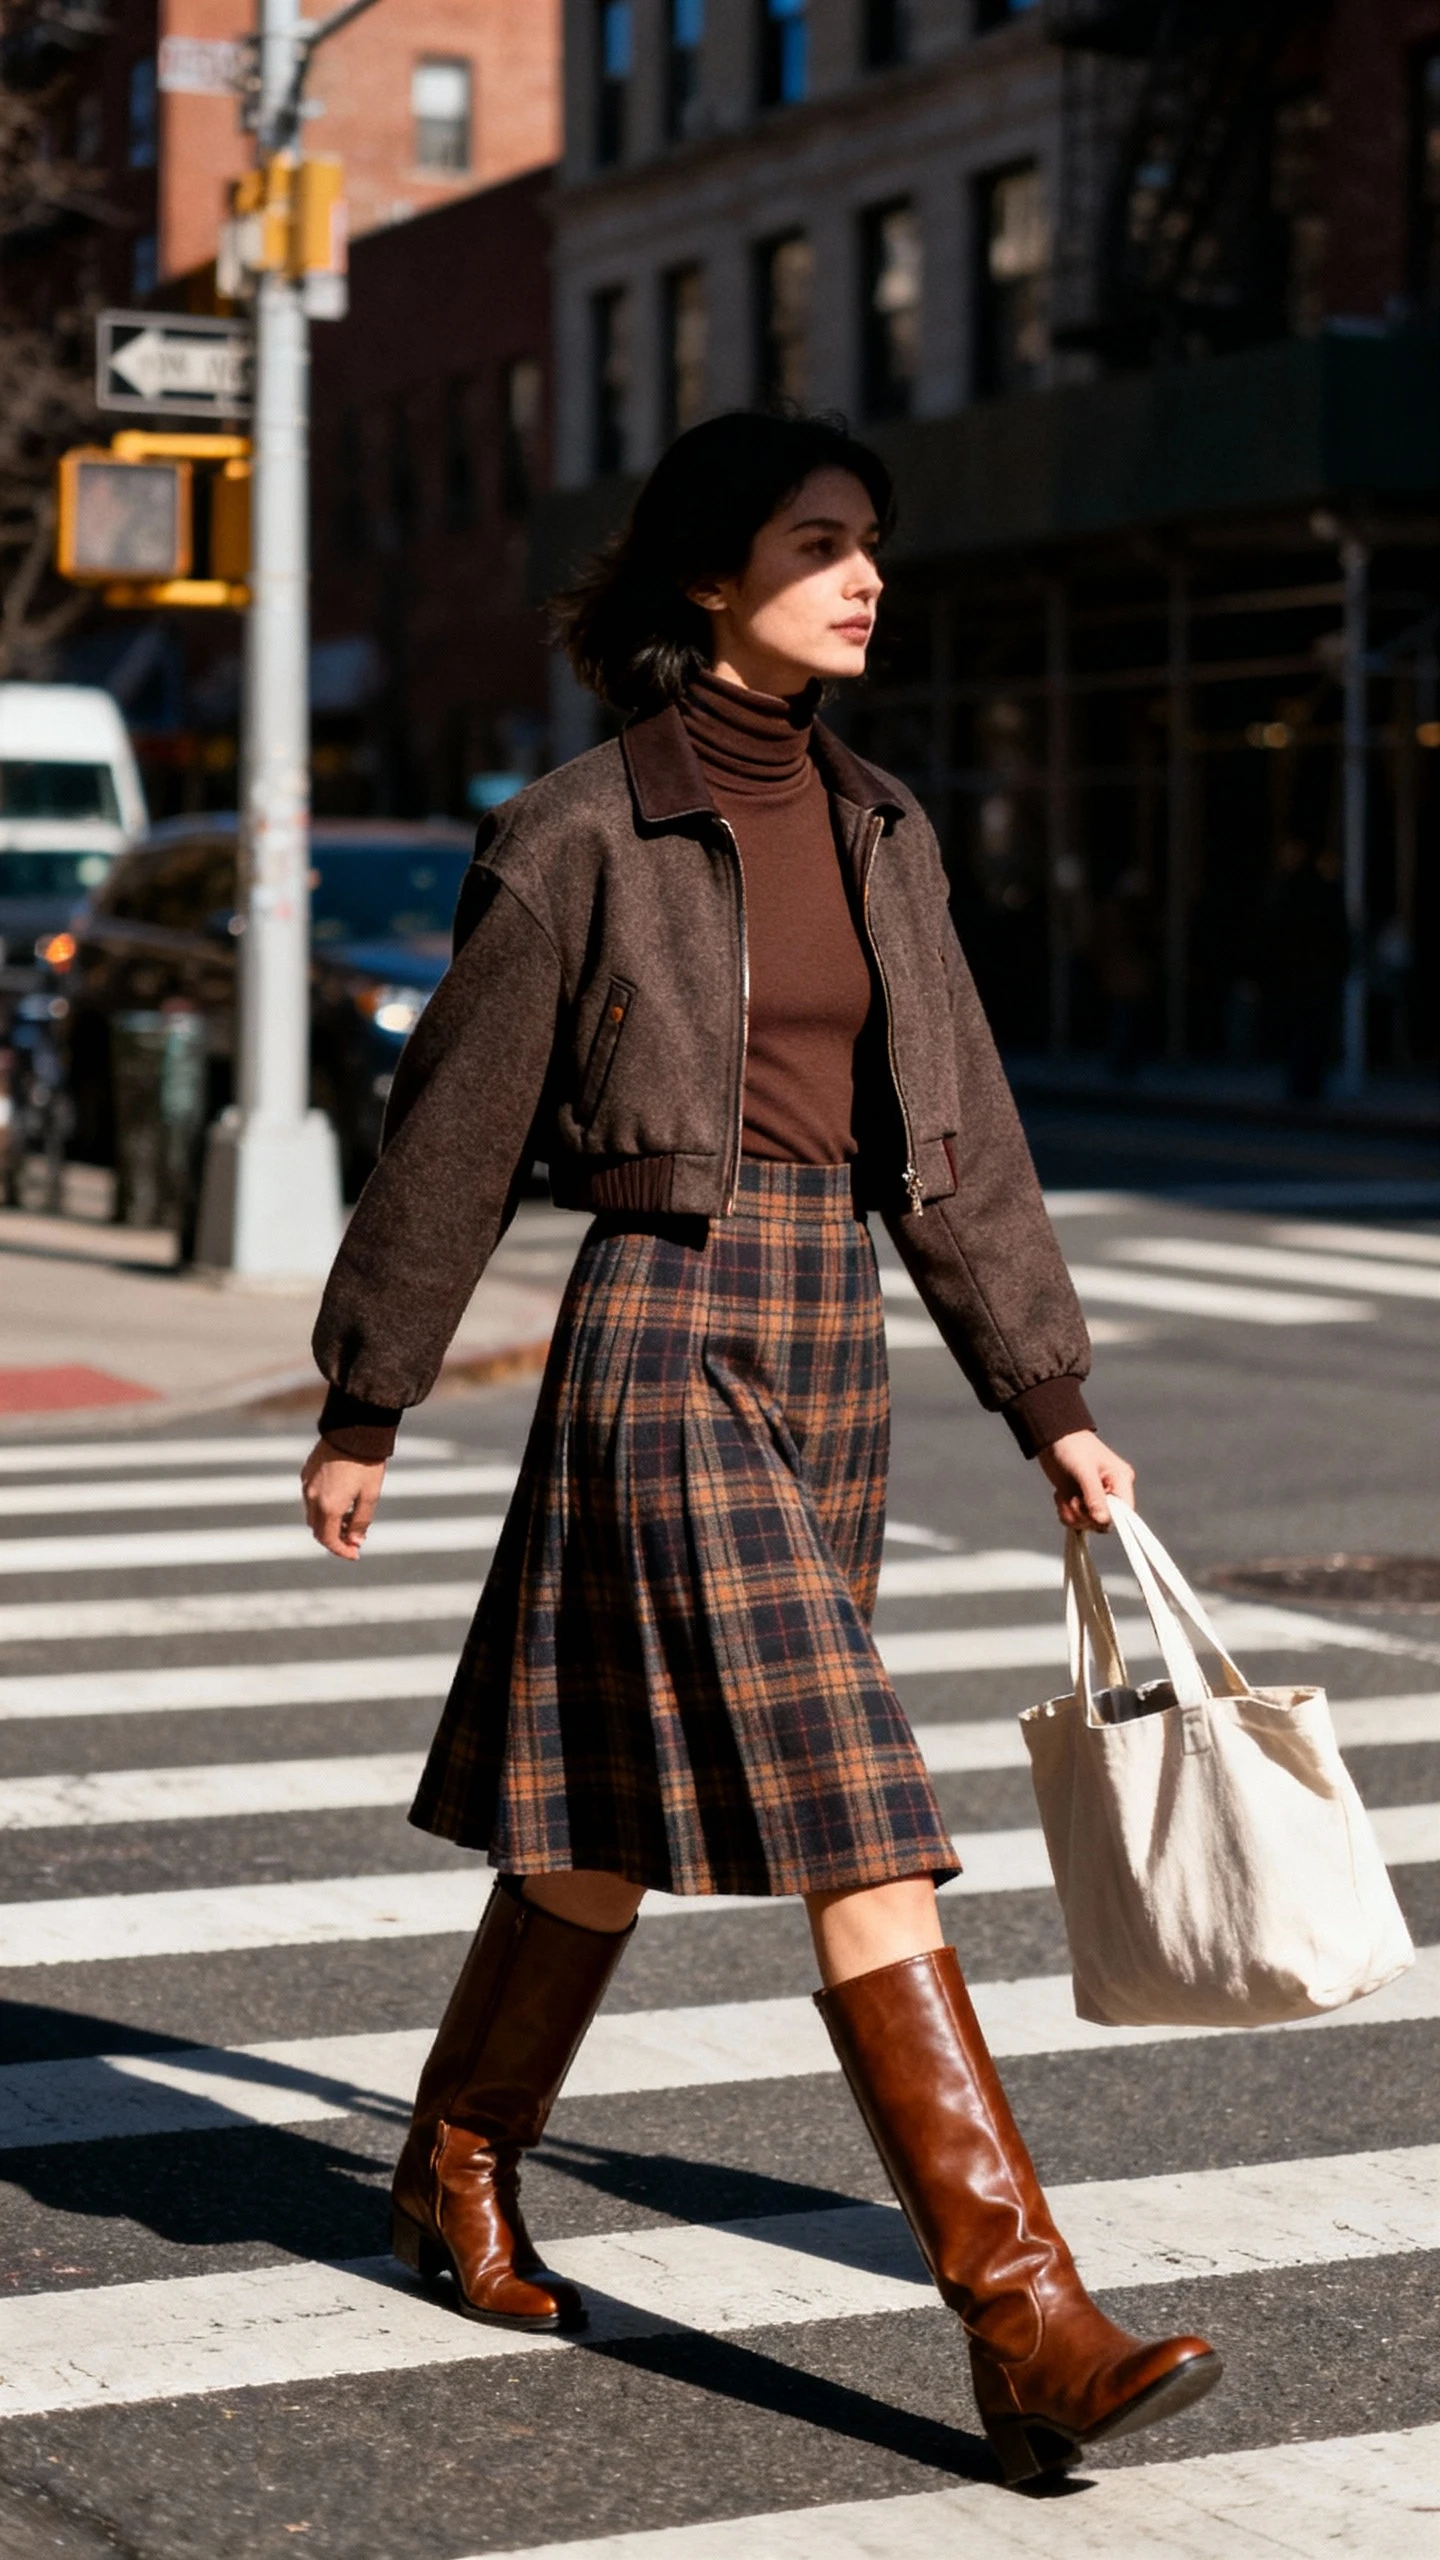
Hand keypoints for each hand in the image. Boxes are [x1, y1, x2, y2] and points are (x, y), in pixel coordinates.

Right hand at [301, 1440, 386, 1559]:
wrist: (353, 1429)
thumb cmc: (366, 1463)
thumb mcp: (370, 1495)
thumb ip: (361, 1521)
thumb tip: (355, 1541)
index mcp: (329, 1507)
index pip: (329, 1540)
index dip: (341, 1550)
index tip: (355, 1554)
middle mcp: (312, 1498)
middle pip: (318, 1529)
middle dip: (335, 1538)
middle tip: (354, 1538)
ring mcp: (307, 1484)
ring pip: (312, 1515)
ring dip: (328, 1523)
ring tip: (350, 1518)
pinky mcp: (306, 1472)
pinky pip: (310, 1497)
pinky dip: (322, 1507)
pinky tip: (339, 1500)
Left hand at [1037, 1430, 1134, 1531]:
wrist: (1051, 1439)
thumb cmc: (1072, 1446)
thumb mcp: (1084, 1470)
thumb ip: (1094, 1495)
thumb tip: (1103, 1520)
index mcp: (1121, 1481)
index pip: (1126, 1512)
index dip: (1109, 1517)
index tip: (1091, 1512)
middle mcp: (1112, 1492)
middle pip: (1105, 1522)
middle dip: (1085, 1516)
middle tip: (1074, 1500)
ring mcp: (1095, 1499)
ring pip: (1089, 1524)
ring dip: (1072, 1514)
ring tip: (1064, 1495)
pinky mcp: (1080, 1503)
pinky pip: (1075, 1521)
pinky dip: (1065, 1513)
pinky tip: (1061, 1496)